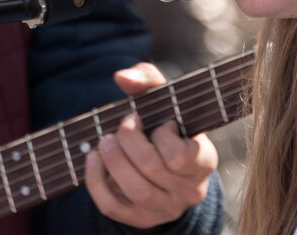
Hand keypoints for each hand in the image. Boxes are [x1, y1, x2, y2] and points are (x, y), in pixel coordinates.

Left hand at [85, 62, 218, 229]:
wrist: (167, 164)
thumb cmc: (167, 124)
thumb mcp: (165, 98)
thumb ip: (148, 79)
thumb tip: (122, 78)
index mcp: (204, 161)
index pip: (181, 156)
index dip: (163, 136)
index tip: (161, 123)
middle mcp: (189, 190)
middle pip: (152, 168)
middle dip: (129, 141)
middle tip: (124, 125)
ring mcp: (166, 208)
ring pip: (136, 190)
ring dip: (113, 160)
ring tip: (105, 141)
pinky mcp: (141, 219)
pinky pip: (113, 207)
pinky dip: (96, 182)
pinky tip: (93, 160)